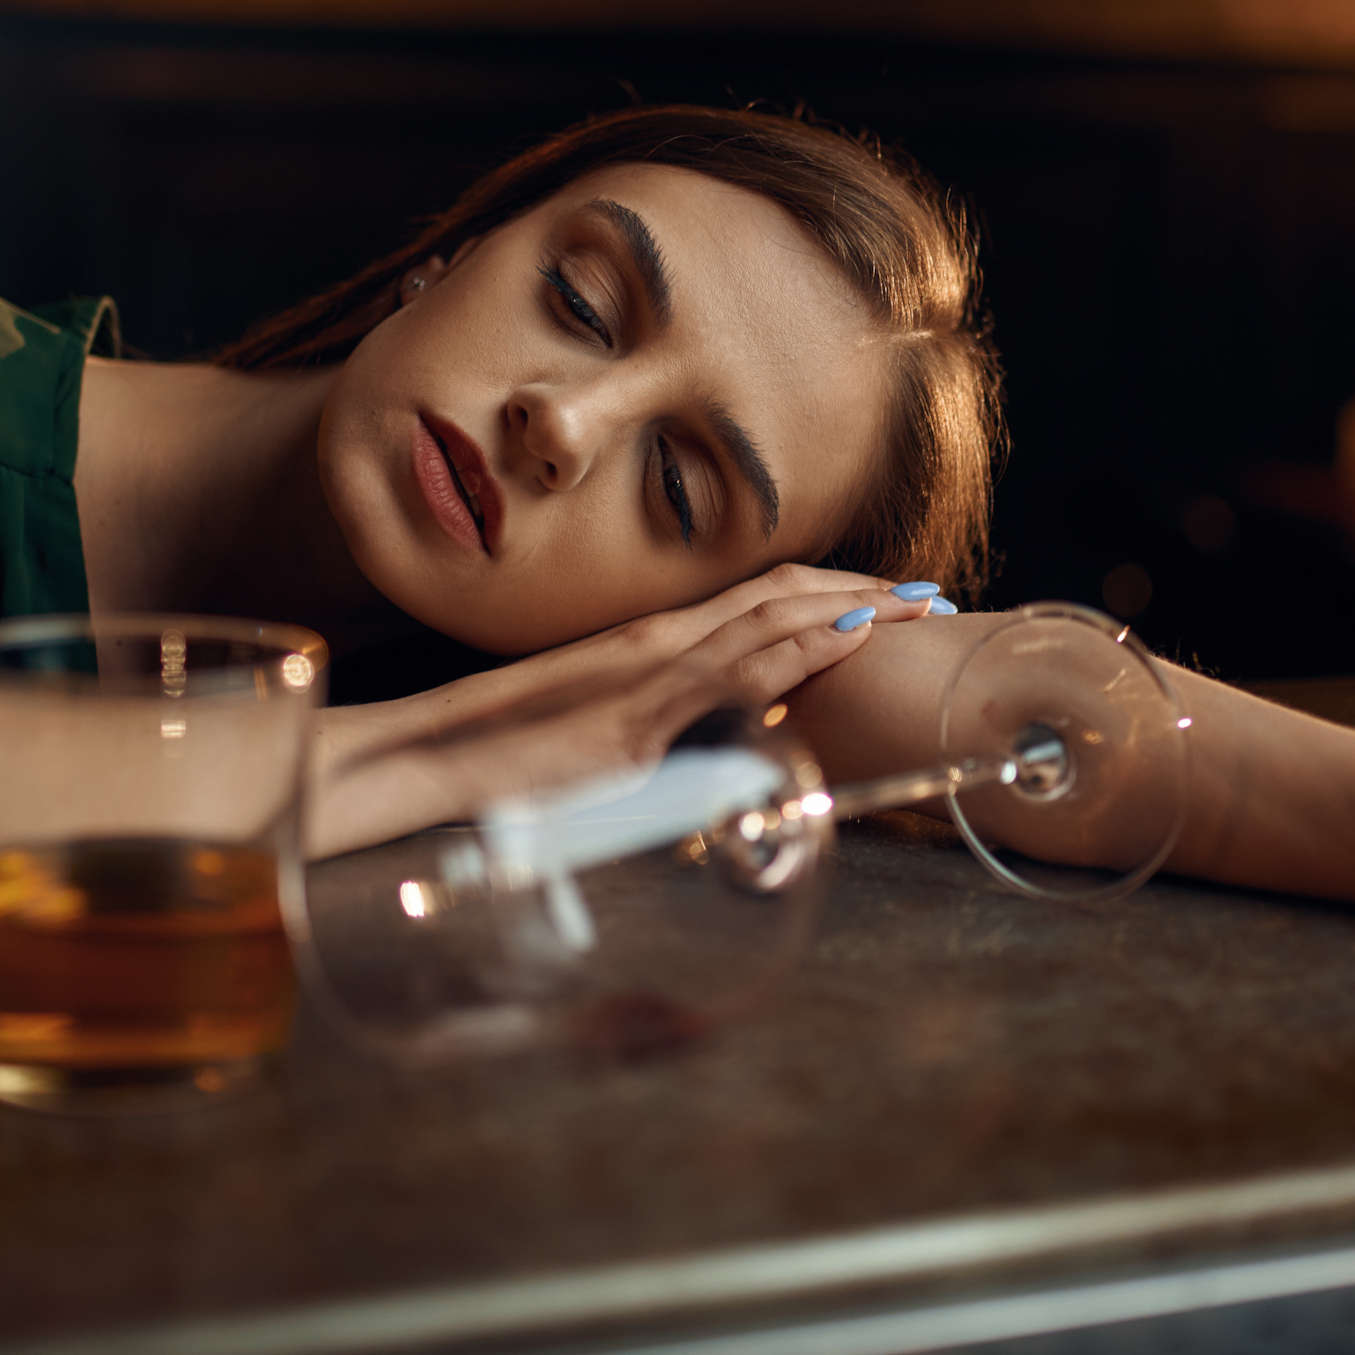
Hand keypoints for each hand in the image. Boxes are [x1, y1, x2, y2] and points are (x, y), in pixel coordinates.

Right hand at [307, 566, 953, 856]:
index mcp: (646, 648)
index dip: (829, 596)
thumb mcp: (597, 747)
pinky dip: (799, 646)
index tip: (891, 600)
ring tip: (916, 603)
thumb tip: (725, 754)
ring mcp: (647, 672)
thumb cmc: (496, 764)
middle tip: (932, 594)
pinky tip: (847, 636)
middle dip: (863, 590)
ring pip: (771, 617)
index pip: (756, 605)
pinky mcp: (636, 710)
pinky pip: (734, 667)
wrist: (422, 764)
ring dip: (853, 605)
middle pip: (781, 596)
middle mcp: (654, 643)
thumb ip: (658, 738)